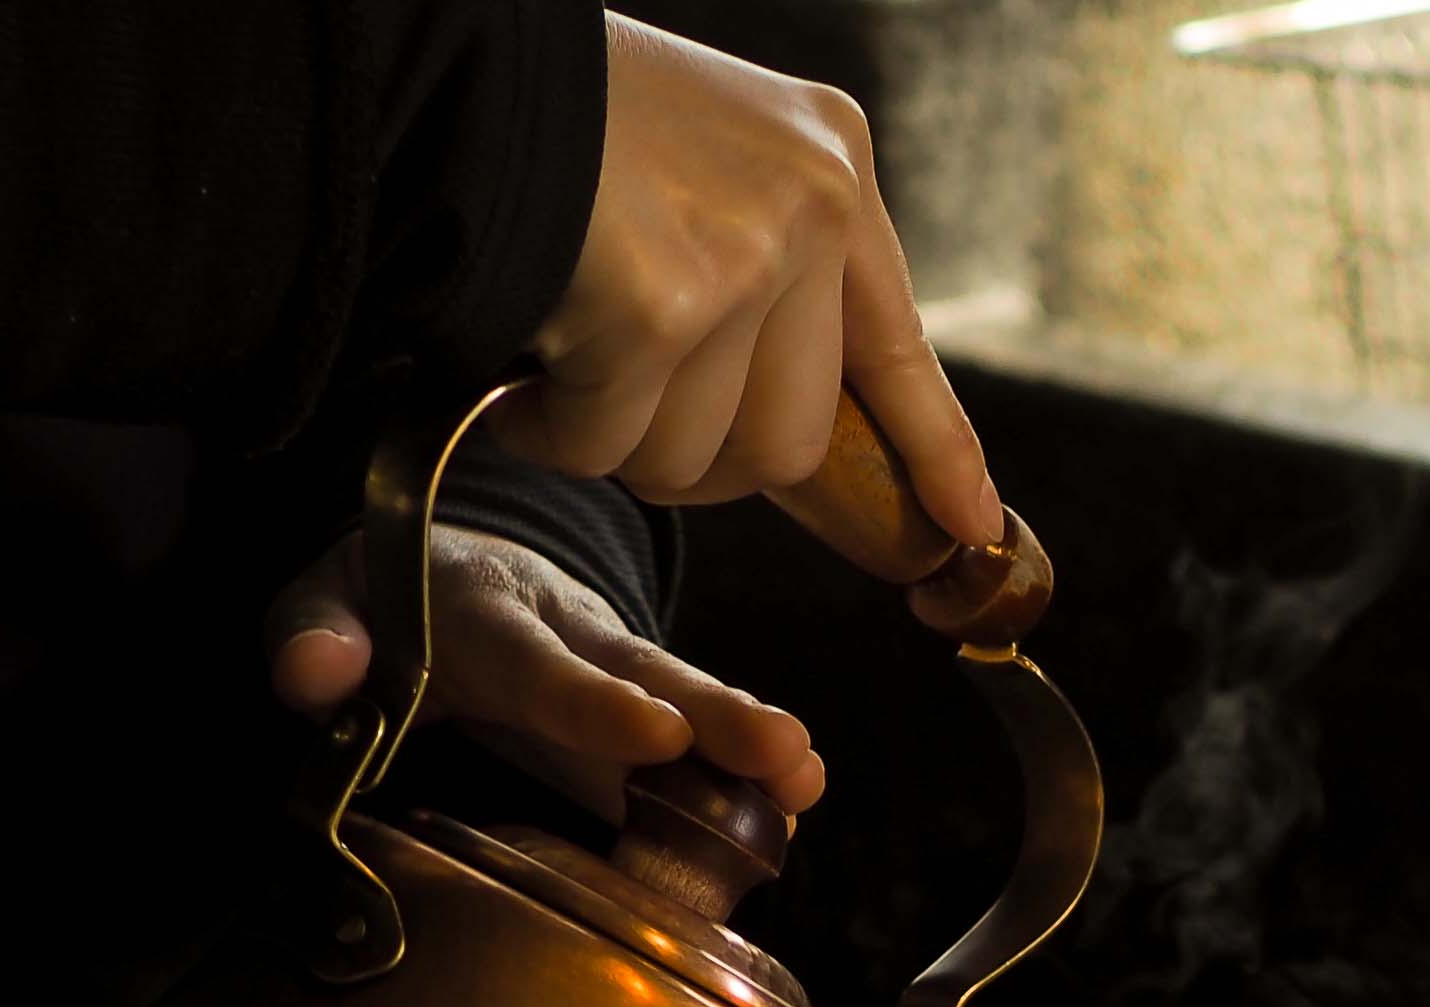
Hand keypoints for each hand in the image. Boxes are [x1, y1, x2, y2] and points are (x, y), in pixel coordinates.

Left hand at [267, 524, 823, 822]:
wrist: (440, 563)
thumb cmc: (381, 600)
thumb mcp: (323, 602)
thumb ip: (314, 634)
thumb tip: (319, 675)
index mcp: (484, 610)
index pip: (538, 659)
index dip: (595, 701)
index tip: (656, 736)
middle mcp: (565, 629)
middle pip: (642, 672)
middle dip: (715, 713)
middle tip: (778, 751)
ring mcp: (609, 667)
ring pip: (683, 700)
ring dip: (746, 740)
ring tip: (805, 779)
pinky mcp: (635, 706)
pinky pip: (691, 740)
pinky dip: (744, 770)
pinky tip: (795, 804)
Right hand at [503, 13, 998, 546]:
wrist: (456, 57)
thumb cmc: (563, 119)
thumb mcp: (708, 161)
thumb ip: (768, 270)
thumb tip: (791, 448)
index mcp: (832, 160)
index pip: (897, 345)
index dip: (934, 451)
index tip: (972, 526)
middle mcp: (810, 204)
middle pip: (785, 442)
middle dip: (698, 463)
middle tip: (621, 416)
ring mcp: (743, 257)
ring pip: (694, 458)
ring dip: (610, 443)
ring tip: (557, 362)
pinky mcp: (659, 307)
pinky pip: (607, 446)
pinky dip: (550, 434)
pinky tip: (518, 379)